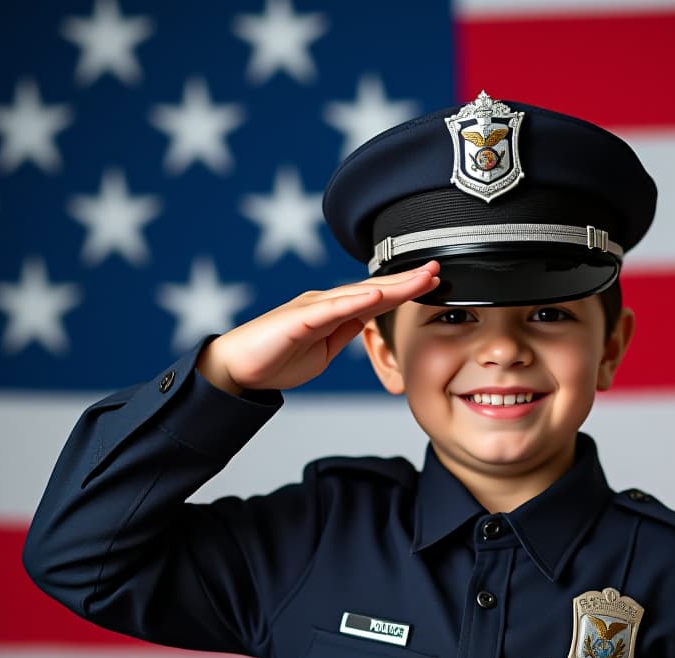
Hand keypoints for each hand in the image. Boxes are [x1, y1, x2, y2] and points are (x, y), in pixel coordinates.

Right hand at [196, 262, 439, 393]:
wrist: (237, 369)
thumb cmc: (276, 359)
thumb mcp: (324, 350)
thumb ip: (345, 331)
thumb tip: (367, 319)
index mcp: (333, 311)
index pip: (377, 298)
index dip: (406, 290)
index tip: (434, 283)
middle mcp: (325, 302)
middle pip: (373, 289)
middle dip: (408, 280)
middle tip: (438, 270)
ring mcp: (311, 307)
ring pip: (358, 293)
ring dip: (391, 286)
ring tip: (419, 279)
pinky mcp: (297, 319)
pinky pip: (331, 309)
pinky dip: (355, 302)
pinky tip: (376, 296)